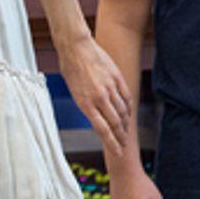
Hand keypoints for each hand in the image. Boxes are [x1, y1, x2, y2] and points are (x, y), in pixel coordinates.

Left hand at [56, 34, 131, 155]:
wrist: (75, 47)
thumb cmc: (71, 68)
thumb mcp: (74, 91)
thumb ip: (88, 106)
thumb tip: (99, 118)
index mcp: (85, 103)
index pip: (103, 130)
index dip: (113, 143)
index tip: (119, 152)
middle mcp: (99, 98)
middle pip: (115, 123)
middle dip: (121, 137)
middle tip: (124, 144)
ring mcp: (109, 87)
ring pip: (123, 111)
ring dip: (126, 123)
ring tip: (126, 130)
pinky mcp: (117, 77)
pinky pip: (126, 96)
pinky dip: (128, 107)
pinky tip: (128, 113)